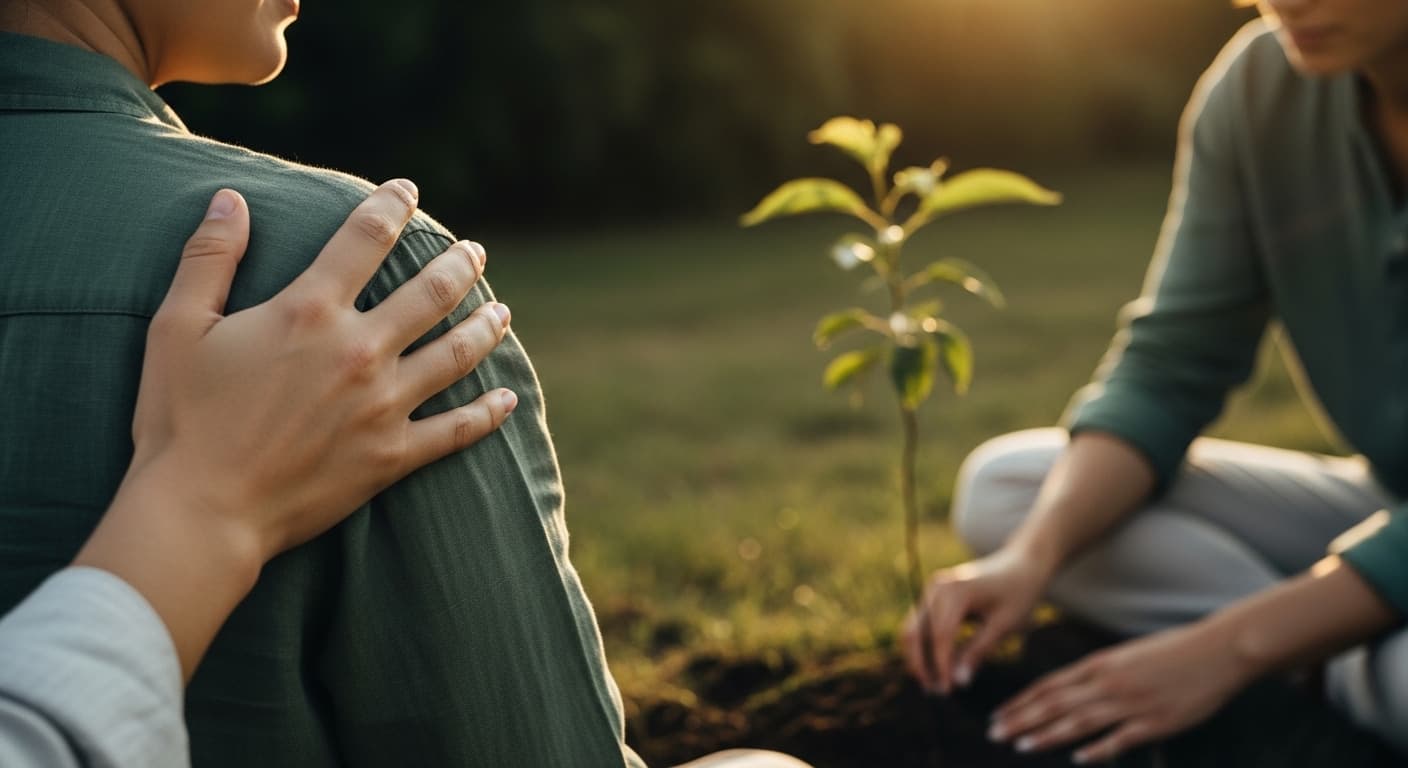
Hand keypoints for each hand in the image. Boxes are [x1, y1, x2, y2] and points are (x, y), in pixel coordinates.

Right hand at [76, 179, 515, 677]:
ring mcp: (383, 404)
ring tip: (502, 310)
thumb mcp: (178, 327)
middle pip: (430, 292)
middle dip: (458, 264)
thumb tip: (231, 198)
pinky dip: (488, 414)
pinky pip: (456, 430)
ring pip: (456, 353)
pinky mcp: (392, 455)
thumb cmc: (181, 419)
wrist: (202, 510)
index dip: (391, 206)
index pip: (365, 238)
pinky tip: (509, 399)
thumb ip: (209, 257)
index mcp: (309, 310)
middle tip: (475, 252)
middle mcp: (358, 350)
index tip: (408, 190)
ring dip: (485, 327)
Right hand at [900, 545, 1050, 693]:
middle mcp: (937, 587)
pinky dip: (925, 646)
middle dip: (921, 664)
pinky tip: (937, 666)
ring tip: (934, 683)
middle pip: (915, 632)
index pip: (939, 637)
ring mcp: (932, 588)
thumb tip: (958, 681)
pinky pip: (921, 623)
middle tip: (934, 692)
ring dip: (919, 657)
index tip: (946, 691)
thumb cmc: (1019, 594)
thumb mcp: (1004, 625)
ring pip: (913, 629)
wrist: (1022, 565)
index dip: (940, 667)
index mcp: (956, 591)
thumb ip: (978, 651)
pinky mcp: (933, 594)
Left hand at [989, 621, 1252, 762]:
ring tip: (1021, 745)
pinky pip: (1119, 739)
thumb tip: (1068, 690)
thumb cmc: (1171, 651)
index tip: (998, 714)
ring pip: (1078, 722)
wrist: (1218, 650)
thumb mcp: (1125, 656)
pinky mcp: (1155, 722)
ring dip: (1046, 735)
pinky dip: (1097, 749)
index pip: (1049, 685)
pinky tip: (1077, 758)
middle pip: (1055, 704)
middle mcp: (1109, 683)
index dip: (1021, 701)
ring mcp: (1131, 704)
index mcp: (1099, 664)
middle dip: (1022, 719)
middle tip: (995, 733)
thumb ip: (1097, 674)